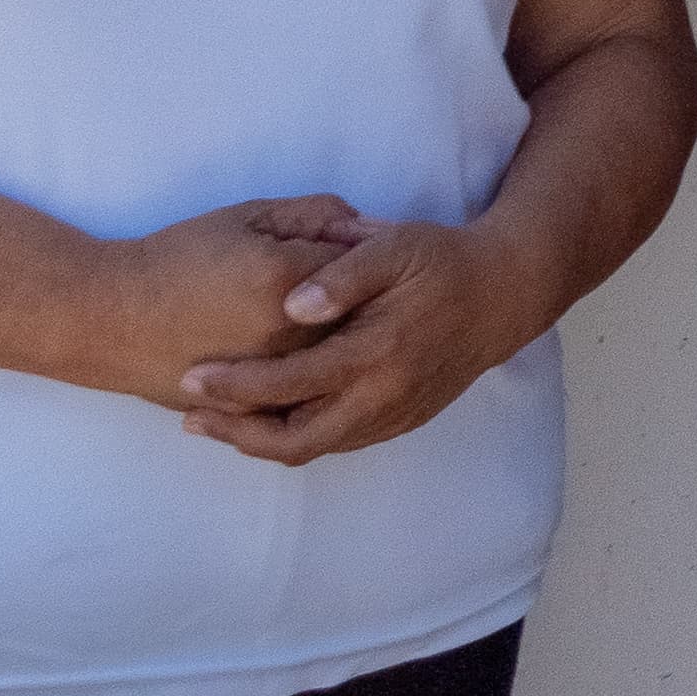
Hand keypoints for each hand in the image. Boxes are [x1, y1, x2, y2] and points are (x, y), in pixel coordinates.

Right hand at [93, 196, 373, 404]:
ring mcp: (275, 377)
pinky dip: (317, 379)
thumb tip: (360, 224)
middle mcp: (288, 333)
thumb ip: (310, 213)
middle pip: (361, 313)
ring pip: (339, 360)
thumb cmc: (176, 259)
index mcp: (287, 278)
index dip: (357, 249)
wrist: (111, 318)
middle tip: (336, 285)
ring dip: (343, 339)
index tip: (345, 247)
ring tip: (316, 319)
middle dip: (360, 295)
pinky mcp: (257, 407)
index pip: (360, 258)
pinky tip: (306, 358)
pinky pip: (308, 397)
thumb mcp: (242, 218)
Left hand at [175, 216, 553, 463]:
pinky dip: (297, 438)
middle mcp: (385, 395)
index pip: (290, 383)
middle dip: (236, 433)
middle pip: (295, 440)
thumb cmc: (444, 261)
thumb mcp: (394, 247)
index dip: (235, 386)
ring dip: (262, 441)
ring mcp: (395, 413)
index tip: (190, 377)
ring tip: (217, 423)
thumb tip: (290, 304)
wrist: (506, 293)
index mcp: (377, 351)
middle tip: (191, 417)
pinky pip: (339, 443)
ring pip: (316, 448)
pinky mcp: (403, 420)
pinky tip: (271, 419)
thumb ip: (341, 275)